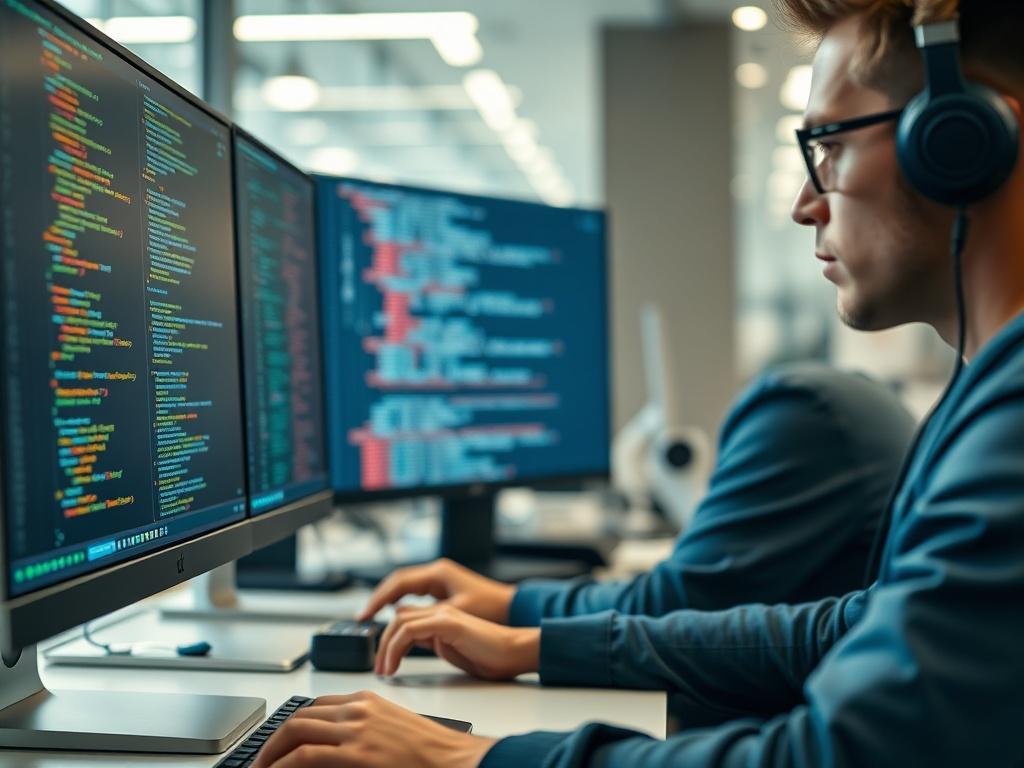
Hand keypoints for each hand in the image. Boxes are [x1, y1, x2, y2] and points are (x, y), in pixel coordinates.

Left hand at [251, 692, 495, 767]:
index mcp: (366, 699)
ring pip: (295, 731)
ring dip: (270, 754)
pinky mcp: (357, 752)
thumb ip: (361, 731)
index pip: (314, 706)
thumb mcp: (391, 729)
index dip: (290, 726)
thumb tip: (334, 746)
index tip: (278, 744)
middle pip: (299, 716)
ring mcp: (356, 729)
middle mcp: (358, 708)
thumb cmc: (430, 750)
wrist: (455, 759)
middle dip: (272, 740)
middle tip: (260, 761)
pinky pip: (306, 755)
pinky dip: (282, 765)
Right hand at [357, 558, 515, 624]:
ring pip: (405, 586)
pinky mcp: (444, 588)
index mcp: (438, 573)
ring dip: (388, 599)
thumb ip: (426, 615)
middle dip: (378, 599)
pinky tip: (395, 613)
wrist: (513, 608)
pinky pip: (415, 592)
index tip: (365, 615)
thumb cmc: (490, 609)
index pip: (398, 583)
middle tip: (363, 617)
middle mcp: (437, 572)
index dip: (378, 599)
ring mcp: (440, 579)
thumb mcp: (455, 613)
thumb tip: (398, 616)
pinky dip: (401, 601)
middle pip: (398, 582)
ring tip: (373, 616)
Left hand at [375, 603, 539, 679]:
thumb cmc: (490, 656)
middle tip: (378, 669)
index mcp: (441, 617)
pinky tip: (394, 666)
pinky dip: (395, 648)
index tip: (382, 663)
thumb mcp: (452, 650)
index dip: (388, 639)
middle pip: (398, 618)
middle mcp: (440, 611)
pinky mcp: (447, 623)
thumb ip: (431, 642)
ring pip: (399, 622)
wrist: (515, 652)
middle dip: (382, 644)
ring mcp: (444, 615)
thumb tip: (409, 644)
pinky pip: (410, 630)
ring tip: (383, 670)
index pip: (405, 620)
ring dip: (385, 647)